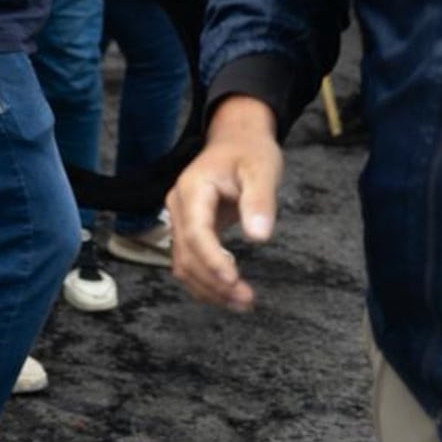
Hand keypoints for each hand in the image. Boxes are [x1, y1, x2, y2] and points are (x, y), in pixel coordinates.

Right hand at [167, 97, 281, 311]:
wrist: (236, 139)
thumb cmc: (249, 152)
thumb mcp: (262, 170)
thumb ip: (259, 202)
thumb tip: (259, 237)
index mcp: (193, 189)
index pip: (196, 233)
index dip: (212, 261)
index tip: (234, 281)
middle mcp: (178, 205)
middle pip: (186, 254)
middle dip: (213, 282)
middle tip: (247, 300)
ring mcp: (180, 218)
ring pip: (183, 263)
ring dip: (208, 287)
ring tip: (241, 302)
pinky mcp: (189, 228)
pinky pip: (189, 260)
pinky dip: (205, 281)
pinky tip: (228, 291)